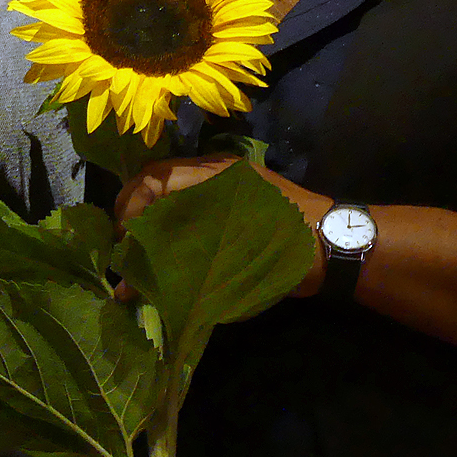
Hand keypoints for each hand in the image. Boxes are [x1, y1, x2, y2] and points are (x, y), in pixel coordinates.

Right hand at [114, 154, 333, 297]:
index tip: (123, 241)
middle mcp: (214, 177)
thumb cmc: (288, 244)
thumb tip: (142, 282)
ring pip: (170, 199)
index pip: (155, 179)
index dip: (130, 207)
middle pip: (157, 185)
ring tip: (136, 262)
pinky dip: (171, 232)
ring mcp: (223, 191)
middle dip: (132, 216)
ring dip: (149, 226)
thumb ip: (189, 257)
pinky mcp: (231, 210)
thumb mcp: (236, 250)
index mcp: (214, 174)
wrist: (335, 245)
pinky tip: (162, 260)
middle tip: (121, 253)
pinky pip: (191, 212)